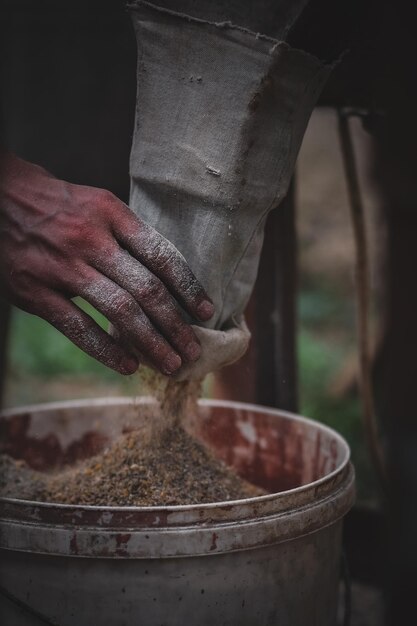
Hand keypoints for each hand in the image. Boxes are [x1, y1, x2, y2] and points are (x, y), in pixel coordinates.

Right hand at [0, 153, 213, 374]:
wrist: (2, 198)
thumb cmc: (62, 207)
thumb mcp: (101, 206)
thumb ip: (132, 237)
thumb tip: (171, 278)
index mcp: (112, 214)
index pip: (162, 255)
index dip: (188, 288)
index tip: (206, 312)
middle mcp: (91, 239)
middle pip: (147, 289)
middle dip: (176, 325)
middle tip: (193, 350)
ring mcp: (62, 267)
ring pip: (119, 311)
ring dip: (151, 342)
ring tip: (170, 364)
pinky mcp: (35, 292)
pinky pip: (78, 328)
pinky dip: (107, 350)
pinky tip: (129, 365)